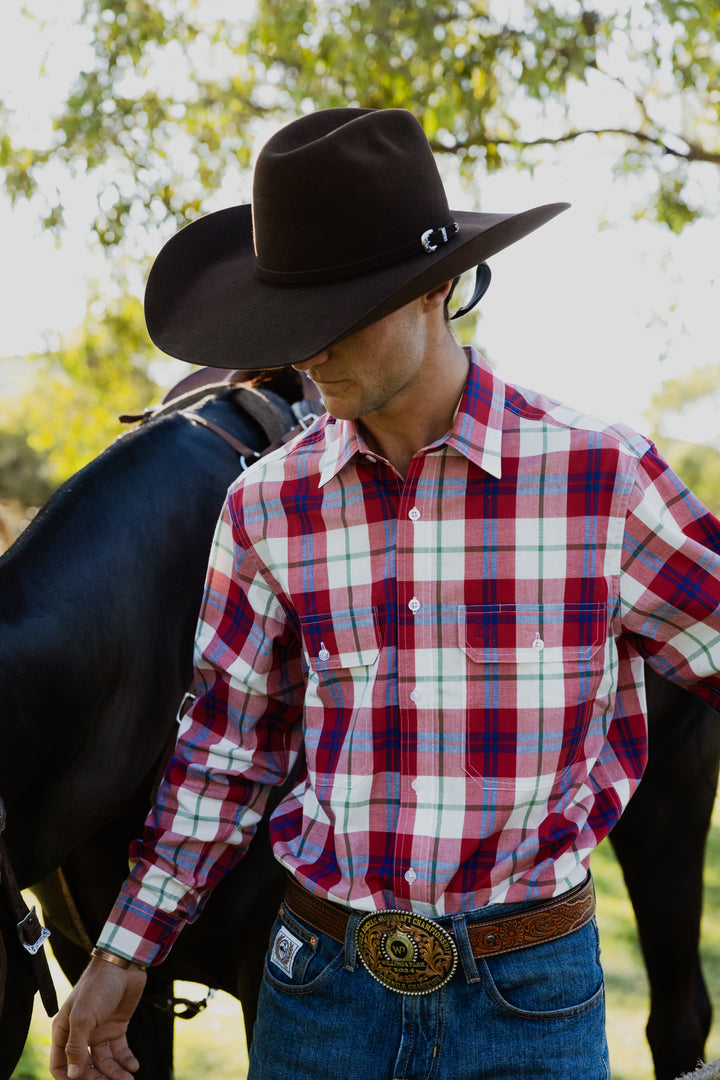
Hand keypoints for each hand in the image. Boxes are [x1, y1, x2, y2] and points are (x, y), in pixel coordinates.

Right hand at [50, 957, 146, 1079]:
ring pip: (104, 1062)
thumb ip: (76, 1046)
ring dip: (115, 1074)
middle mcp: (81, 1034)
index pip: (60, 1065)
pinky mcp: (117, 1027)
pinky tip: (133, 1067)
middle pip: (84, 1068)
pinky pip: (120, 1051)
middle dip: (96, 1078)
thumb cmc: (98, 985)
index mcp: (64, 1031)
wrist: (123, 964)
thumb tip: (73, 1074)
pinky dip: (126, 1061)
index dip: (71, 1078)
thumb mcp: (83, 1015)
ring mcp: (99, 1031)